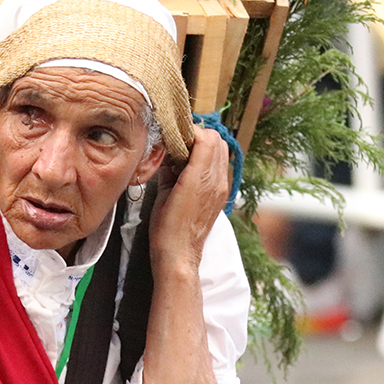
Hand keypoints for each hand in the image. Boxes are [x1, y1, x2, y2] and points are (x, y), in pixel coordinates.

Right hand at [149, 126, 229, 267]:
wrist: (180, 253)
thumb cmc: (165, 226)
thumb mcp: (162, 193)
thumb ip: (169, 169)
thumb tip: (170, 153)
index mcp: (200, 177)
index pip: (206, 137)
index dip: (190, 131)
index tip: (174, 134)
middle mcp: (217, 180)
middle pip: (218, 140)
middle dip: (199, 135)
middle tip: (179, 141)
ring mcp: (222, 187)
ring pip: (222, 152)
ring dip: (205, 146)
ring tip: (184, 154)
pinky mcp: (221, 195)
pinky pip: (220, 167)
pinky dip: (208, 160)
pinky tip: (190, 169)